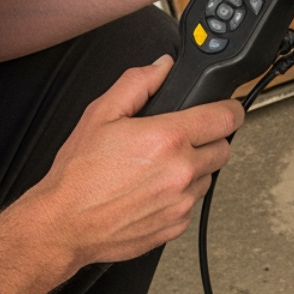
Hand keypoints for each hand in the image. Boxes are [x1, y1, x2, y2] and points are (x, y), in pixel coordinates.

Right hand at [17, 55, 244, 268]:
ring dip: (194, 169)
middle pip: (224, 148)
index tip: (225, 108)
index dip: (228, 109)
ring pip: (209, 177)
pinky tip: (153, 189)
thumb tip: (162, 67)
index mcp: (167, 138)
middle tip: (183, 138)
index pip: (226, 117)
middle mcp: (180, 171)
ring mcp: (181, 202)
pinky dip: (180, 195)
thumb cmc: (79, 175)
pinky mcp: (176, 226)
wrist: (64, 224)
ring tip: (160, 167)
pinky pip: (192, 204)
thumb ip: (137, 83)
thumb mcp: (101, 114)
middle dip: (209, 139)